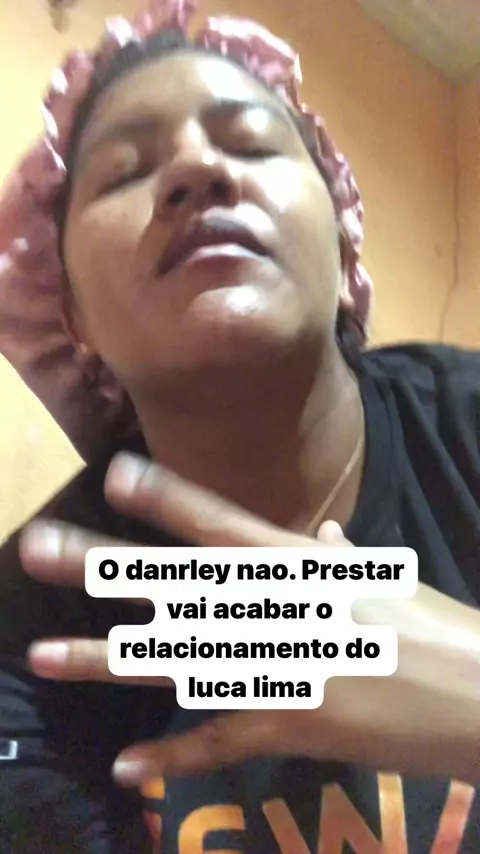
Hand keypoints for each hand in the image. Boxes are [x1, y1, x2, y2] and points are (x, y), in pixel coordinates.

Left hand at [21, 453, 479, 787]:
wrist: (478, 699)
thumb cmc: (435, 629)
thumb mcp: (387, 579)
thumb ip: (340, 556)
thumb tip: (319, 535)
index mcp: (299, 567)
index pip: (221, 522)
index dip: (167, 497)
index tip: (115, 475)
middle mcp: (276, 611)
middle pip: (175, 585)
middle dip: (102, 567)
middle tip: (36, 547)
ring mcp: (276, 670)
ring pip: (174, 662)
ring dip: (103, 659)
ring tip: (42, 655)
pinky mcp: (288, 727)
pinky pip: (218, 742)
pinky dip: (171, 759)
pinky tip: (125, 766)